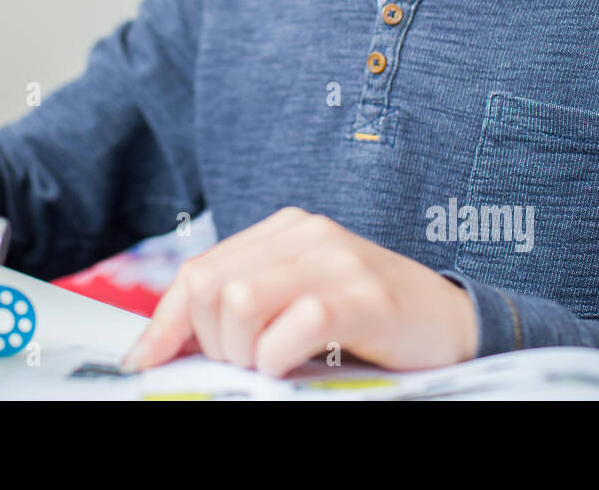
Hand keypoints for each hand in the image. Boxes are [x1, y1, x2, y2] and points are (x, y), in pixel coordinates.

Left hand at [120, 207, 477, 376]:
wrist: (454, 325)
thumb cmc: (369, 321)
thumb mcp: (296, 304)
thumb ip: (241, 309)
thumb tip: (165, 344)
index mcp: (283, 230)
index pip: (198, 271)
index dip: (164, 322)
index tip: (144, 362)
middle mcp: (306, 233)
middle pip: (210, 287)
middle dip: (209, 341)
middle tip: (241, 366)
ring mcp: (337, 260)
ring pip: (240, 302)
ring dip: (244, 352)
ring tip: (272, 366)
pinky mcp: (364, 295)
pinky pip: (294, 326)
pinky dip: (279, 358)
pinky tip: (293, 365)